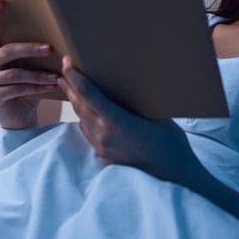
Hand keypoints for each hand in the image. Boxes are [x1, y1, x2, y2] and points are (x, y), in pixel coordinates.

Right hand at [0, 0, 58, 128]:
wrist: (20, 117)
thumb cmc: (28, 87)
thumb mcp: (29, 67)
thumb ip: (33, 53)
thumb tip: (58, 36)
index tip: (1, 0)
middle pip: (6, 51)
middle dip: (30, 49)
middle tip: (49, 48)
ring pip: (14, 74)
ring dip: (38, 75)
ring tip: (57, 76)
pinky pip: (16, 89)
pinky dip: (36, 88)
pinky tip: (51, 86)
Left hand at [58, 55, 203, 184]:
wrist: (174, 176)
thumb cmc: (171, 144)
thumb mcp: (157, 116)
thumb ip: (137, 103)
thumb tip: (127, 87)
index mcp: (117, 122)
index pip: (88, 94)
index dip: (75, 77)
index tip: (67, 62)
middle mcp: (105, 136)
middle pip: (79, 106)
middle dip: (70, 87)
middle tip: (63, 71)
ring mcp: (103, 148)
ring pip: (82, 121)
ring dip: (76, 103)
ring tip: (72, 89)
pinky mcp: (105, 156)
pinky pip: (88, 133)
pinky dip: (85, 118)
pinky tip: (88, 112)